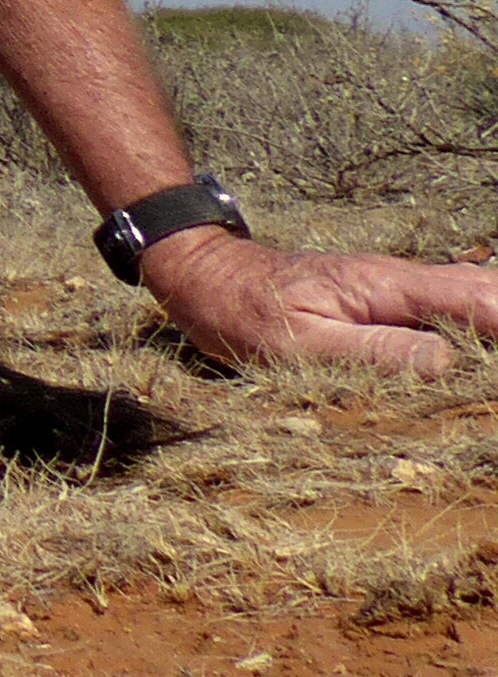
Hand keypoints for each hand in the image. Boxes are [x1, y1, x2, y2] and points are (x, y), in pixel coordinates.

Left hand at [139, 228, 497, 376]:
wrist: (209, 278)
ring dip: (494, 329)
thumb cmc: (247, 314)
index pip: (480, 301)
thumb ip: (378, 351)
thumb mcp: (304, 344)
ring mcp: (396, 288)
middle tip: (495, 398)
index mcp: (387, 286)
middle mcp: (402, 280)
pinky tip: (477, 360)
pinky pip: (448, 307)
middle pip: (488, 294)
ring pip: (472, 297)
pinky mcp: (386, 300)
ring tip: (487, 389)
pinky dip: (476, 327)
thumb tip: (451, 363)